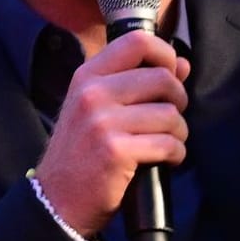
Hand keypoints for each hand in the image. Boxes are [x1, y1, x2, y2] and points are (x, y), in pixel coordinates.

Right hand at [34, 31, 189, 234]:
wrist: (57, 198)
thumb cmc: (82, 152)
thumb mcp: (98, 108)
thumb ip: (136, 82)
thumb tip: (182, 65)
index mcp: (87, 76)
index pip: (137, 42)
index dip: (165, 55)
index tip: (170, 75)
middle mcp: (92, 93)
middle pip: (163, 78)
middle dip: (178, 101)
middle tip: (167, 120)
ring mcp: (102, 122)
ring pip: (171, 115)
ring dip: (178, 134)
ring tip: (164, 144)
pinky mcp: (116, 151)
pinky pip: (169, 144)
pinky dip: (175, 155)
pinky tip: (164, 161)